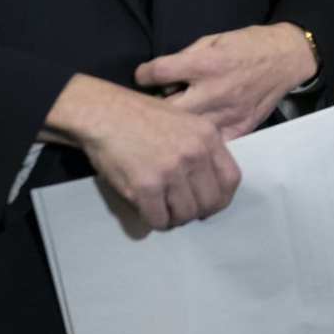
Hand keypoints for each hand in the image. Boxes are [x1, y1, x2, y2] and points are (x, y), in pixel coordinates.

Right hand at [43, 74, 239, 230]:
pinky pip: (159, 219)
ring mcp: (171, 170)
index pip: (231, 179)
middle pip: (210, 202)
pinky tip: (147, 210)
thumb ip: (201, 149)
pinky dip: (154, 221)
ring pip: (185, 214)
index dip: (221, 198)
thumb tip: (208, 186)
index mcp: (207, 136)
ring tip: (162, 209)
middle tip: (180, 210)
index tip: (209, 204)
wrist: (103, 113)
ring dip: (174, 218)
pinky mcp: (146, 186)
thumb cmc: (140, 117)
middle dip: (196, 212)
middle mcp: (194, 153)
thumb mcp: (185, 122)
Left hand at [139, 24, 315, 140]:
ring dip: (174, 127)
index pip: (159, 73)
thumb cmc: (247, 45)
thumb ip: (186, 58)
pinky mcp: (239, 128)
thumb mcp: (213, 40)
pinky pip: (210, 141)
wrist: (286, 59)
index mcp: (206, 64)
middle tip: (151, 106)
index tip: (143, 76)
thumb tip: (161, 76)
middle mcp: (214, 91)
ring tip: (168, 123)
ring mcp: (227, 114)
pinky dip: (198, 139)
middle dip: (154, 108)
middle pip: (167, 109)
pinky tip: (193, 134)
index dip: (144, 74)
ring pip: (187, 130)